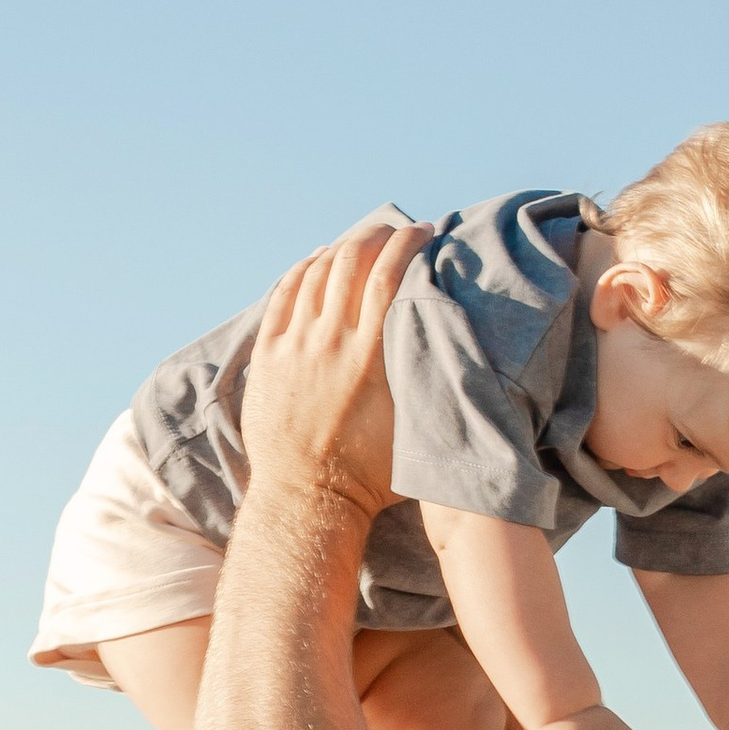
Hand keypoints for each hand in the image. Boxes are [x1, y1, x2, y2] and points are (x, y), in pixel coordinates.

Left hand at [239, 210, 429, 520]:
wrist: (307, 499)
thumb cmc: (370, 474)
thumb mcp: (414, 426)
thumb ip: (429, 381)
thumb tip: (460, 346)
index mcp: (369, 356)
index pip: (388, 274)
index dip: (407, 243)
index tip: (423, 230)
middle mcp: (329, 343)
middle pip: (350, 262)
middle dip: (375, 235)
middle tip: (393, 230)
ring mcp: (293, 348)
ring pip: (315, 274)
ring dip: (340, 249)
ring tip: (360, 242)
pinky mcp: (268, 358)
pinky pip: (282, 296)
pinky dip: (301, 270)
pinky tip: (317, 260)